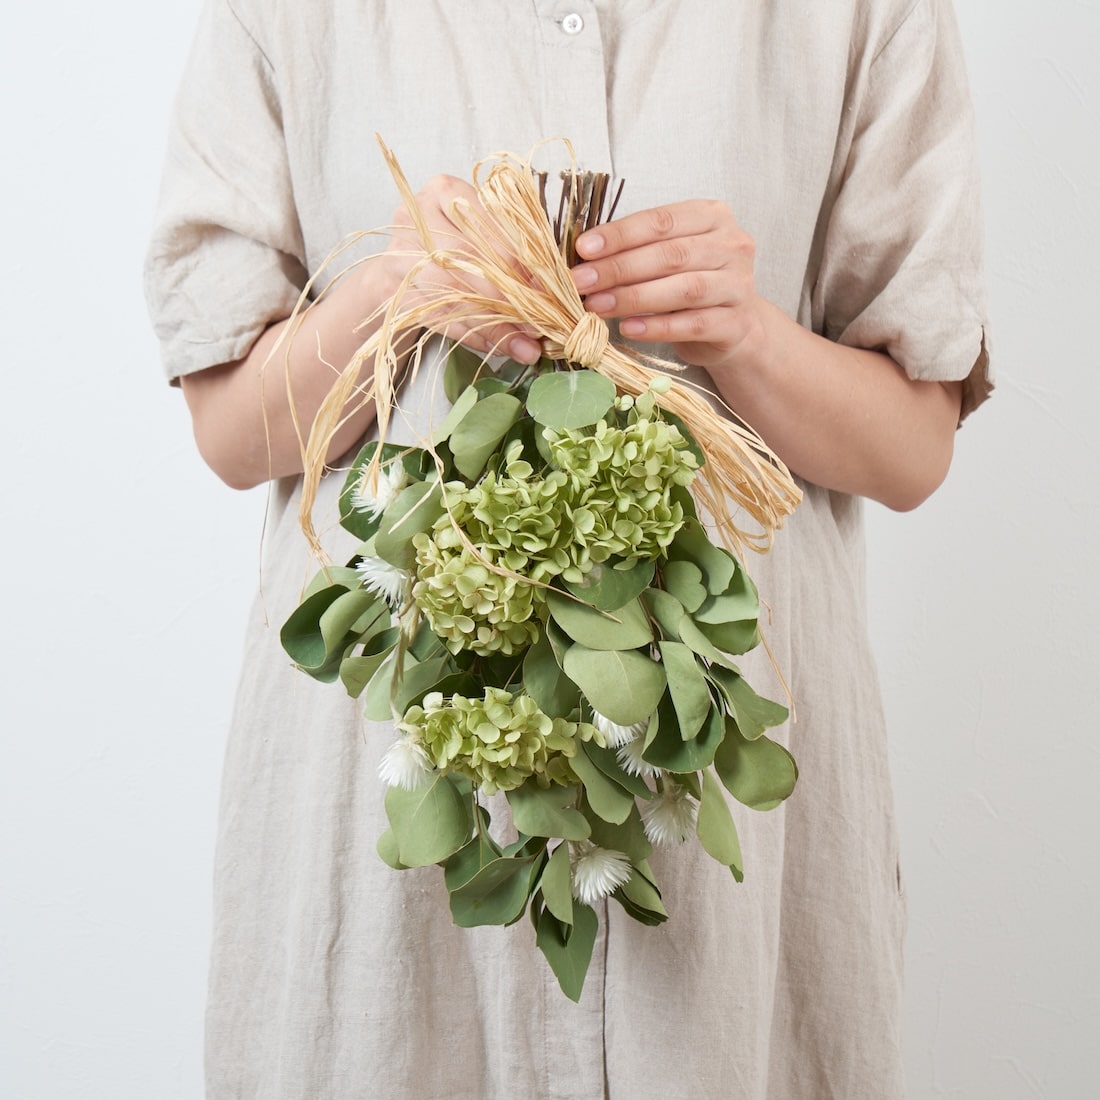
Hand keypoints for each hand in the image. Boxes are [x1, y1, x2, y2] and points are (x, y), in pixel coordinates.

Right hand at [384, 174, 542, 364]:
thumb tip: (556, 287)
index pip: (490, 225)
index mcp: (446, 191)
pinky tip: (498, 349)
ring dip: (496, 324)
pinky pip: (442, 318)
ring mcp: (401, 255)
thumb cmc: (450, 246)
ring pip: (457, 293)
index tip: (550, 289)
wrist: (397, 269)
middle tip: (541, 323)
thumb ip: (514, 251)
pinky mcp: (395, 292)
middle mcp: (417, 217)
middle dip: (511, 296)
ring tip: (526, 346)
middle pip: (472, 259)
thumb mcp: (480, 235)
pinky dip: (473, 336)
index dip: (523, 260)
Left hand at [571, 200, 763, 371]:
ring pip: (684, 289)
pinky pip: (693, 324)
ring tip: (598, 305)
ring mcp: (739, 285)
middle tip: (582, 282)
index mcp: (712, 217)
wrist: (734, 326)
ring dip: (634, 298)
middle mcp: (732, 246)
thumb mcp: (668, 257)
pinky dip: (658, 327)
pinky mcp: (736, 324)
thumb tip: (584, 259)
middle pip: (671, 255)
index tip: (583, 248)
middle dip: (620, 268)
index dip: (620, 235)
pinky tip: (629, 328)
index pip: (661, 221)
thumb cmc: (692, 283)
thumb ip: (637, 250)